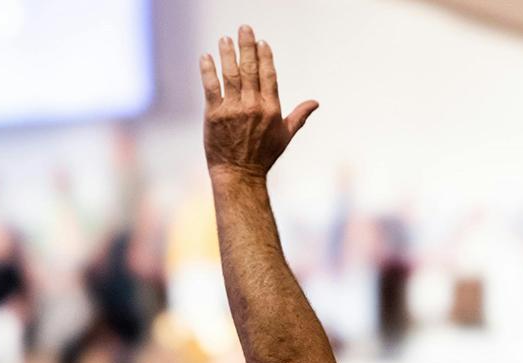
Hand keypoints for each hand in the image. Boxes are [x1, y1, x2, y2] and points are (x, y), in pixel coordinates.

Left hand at [200, 25, 318, 180]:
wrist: (239, 174)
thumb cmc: (263, 156)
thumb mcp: (285, 136)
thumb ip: (299, 116)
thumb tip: (316, 103)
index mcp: (271, 109)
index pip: (269, 75)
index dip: (265, 57)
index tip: (261, 42)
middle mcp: (253, 106)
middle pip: (250, 69)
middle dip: (247, 47)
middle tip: (244, 28)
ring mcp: (233, 110)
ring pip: (230, 74)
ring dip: (227, 53)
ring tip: (225, 39)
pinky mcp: (214, 115)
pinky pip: (211, 87)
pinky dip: (208, 70)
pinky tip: (206, 56)